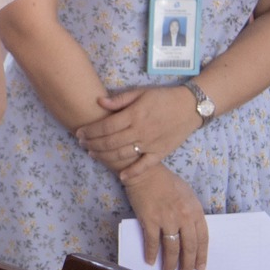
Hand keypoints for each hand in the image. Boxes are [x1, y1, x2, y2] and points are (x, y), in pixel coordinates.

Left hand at [75, 86, 199, 173]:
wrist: (190, 107)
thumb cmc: (163, 98)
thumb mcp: (140, 92)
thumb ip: (119, 99)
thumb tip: (99, 102)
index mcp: (134, 115)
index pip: (105, 126)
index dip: (90, 131)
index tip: (79, 132)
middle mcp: (140, 131)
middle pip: (110, 142)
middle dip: (92, 144)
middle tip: (81, 144)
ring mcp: (150, 144)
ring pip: (123, 154)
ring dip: (105, 156)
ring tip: (92, 154)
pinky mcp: (160, 153)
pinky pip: (145, 166)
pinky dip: (133, 172)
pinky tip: (122, 177)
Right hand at [122, 164, 207, 269]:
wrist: (144, 171)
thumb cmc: (166, 181)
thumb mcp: (187, 195)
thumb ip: (191, 214)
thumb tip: (190, 234)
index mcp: (195, 210)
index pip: (203, 239)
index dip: (201, 256)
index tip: (200, 268)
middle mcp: (184, 217)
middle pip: (188, 247)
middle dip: (187, 265)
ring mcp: (166, 219)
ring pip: (172, 248)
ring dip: (170, 264)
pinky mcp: (149, 220)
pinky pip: (152, 242)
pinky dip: (151, 253)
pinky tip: (151, 261)